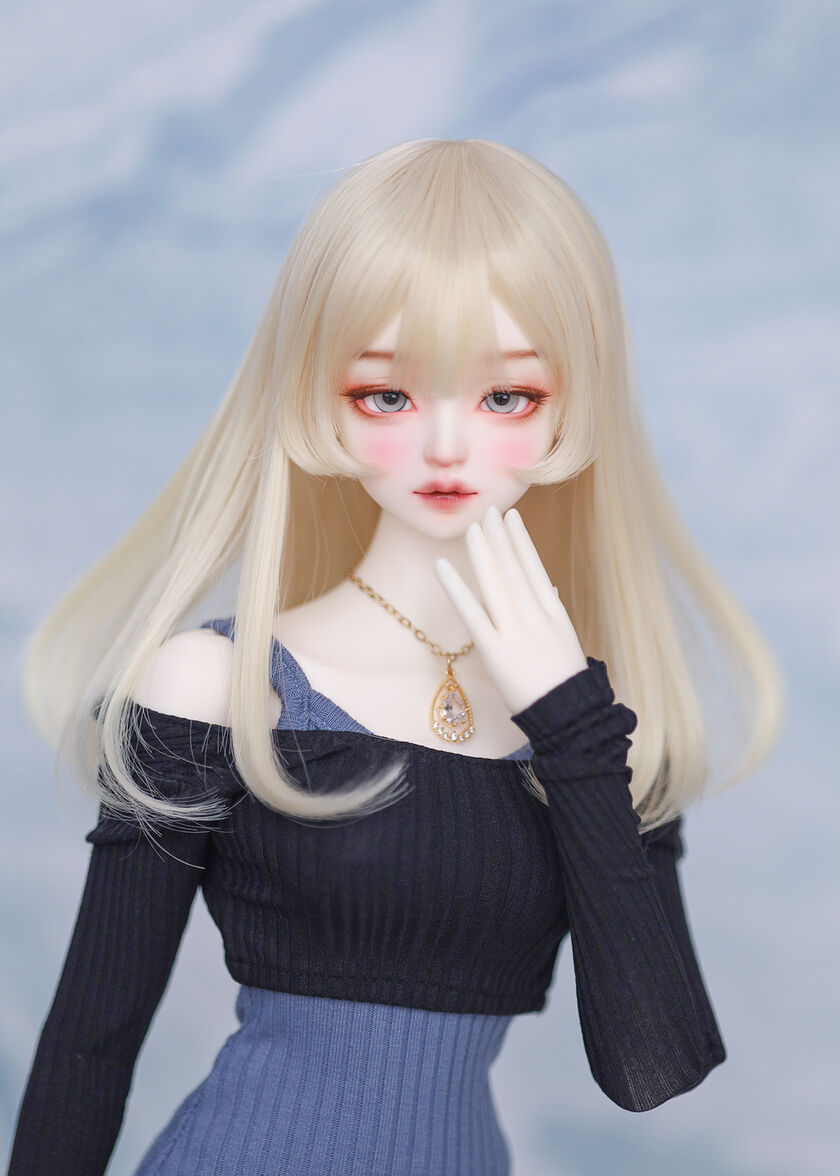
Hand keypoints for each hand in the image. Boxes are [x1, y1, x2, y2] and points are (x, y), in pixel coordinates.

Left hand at [434, 504, 589, 715]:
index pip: (534, 569)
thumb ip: (553, 612)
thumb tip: (549, 587)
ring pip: (496, 583)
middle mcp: (536, 616)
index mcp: (554, 613)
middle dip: (500, 538)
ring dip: (482, 552)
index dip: (521, 542)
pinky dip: (456, 589)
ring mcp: (516, 632)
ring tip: (472, 527)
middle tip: (489, 510)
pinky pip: (472, 614)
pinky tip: (442, 568)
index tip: (512, 519)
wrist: (571, 716)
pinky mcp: (496, 650)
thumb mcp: (567, 642)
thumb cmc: (566, 684)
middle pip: (514, 569)